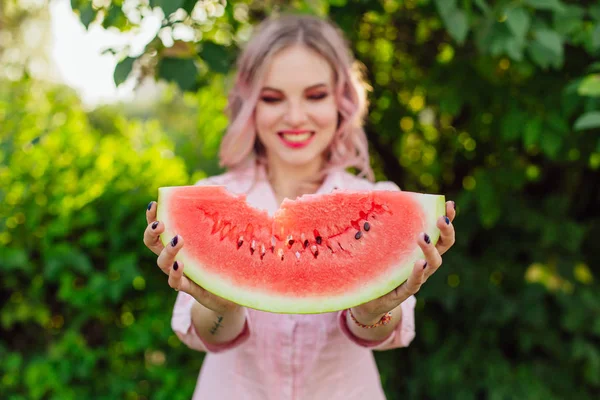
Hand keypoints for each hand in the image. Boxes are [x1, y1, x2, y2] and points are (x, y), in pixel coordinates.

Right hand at [143, 201, 240, 314]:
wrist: (234, 292)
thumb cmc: (227, 260)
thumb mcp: (228, 235)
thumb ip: (228, 216)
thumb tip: (240, 194)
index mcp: (182, 241)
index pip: (160, 227)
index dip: (153, 215)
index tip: (154, 204)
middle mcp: (176, 256)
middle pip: (152, 244)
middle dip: (152, 232)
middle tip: (160, 224)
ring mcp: (181, 272)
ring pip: (162, 262)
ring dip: (167, 250)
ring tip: (178, 239)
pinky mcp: (189, 288)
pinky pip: (174, 282)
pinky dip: (174, 273)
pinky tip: (179, 264)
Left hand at [351, 200, 456, 323]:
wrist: (362, 299)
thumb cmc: (370, 265)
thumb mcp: (368, 239)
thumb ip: (360, 217)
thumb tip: (338, 189)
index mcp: (416, 247)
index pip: (438, 230)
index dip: (447, 217)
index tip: (449, 204)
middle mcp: (421, 261)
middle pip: (444, 245)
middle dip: (446, 231)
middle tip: (441, 219)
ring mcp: (415, 277)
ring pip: (434, 263)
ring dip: (431, 249)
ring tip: (422, 237)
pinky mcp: (404, 291)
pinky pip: (415, 282)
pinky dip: (418, 272)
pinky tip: (419, 262)